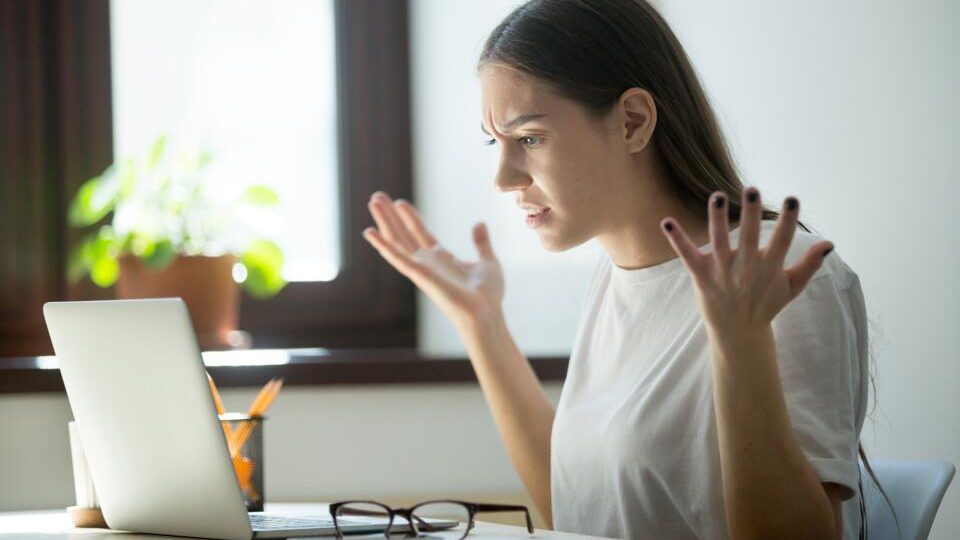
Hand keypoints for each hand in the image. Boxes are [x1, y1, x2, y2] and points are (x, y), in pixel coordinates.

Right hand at [363, 192, 504, 328]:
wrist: (486, 313)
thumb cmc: (488, 296)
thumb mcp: (488, 262)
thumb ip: (481, 243)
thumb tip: (479, 223)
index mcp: (442, 259)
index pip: (420, 233)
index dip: (410, 217)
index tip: (400, 202)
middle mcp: (427, 263)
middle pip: (403, 234)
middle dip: (390, 215)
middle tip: (376, 196)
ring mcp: (421, 269)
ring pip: (396, 240)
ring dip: (384, 221)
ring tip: (373, 201)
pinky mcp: (419, 275)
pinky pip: (397, 257)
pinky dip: (383, 245)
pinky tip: (369, 232)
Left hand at [660, 188, 833, 341]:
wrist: (739, 334)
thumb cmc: (766, 306)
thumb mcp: (791, 287)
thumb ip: (809, 264)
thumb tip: (830, 243)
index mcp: (770, 268)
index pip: (783, 241)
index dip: (788, 221)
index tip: (793, 200)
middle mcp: (746, 268)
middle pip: (750, 236)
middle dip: (751, 214)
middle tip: (751, 189)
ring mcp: (722, 272)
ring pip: (719, 241)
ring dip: (718, 219)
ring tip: (717, 196)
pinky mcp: (701, 276)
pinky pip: (687, 255)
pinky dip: (677, 239)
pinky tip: (666, 221)